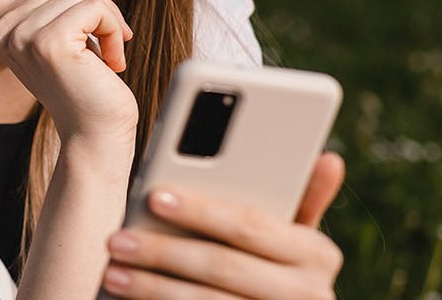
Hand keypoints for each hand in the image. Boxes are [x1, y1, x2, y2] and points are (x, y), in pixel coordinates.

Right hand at [0, 0, 137, 144]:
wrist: (96, 131)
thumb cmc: (88, 83)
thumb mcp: (66, 33)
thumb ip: (58, 2)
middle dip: (97, 6)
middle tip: (100, 47)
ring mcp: (17, 34)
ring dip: (107, 20)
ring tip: (101, 57)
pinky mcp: (44, 40)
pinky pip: (93, 7)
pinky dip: (111, 30)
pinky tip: (106, 63)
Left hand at [101, 152, 347, 298]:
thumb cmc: (279, 269)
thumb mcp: (296, 239)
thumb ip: (302, 199)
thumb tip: (328, 156)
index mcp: (316, 253)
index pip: (250, 224)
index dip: (201, 210)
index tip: (154, 196)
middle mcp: (308, 292)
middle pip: (222, 266)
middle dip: (163, 252)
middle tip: (117, 240)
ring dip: (152, 288)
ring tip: (112, 273)